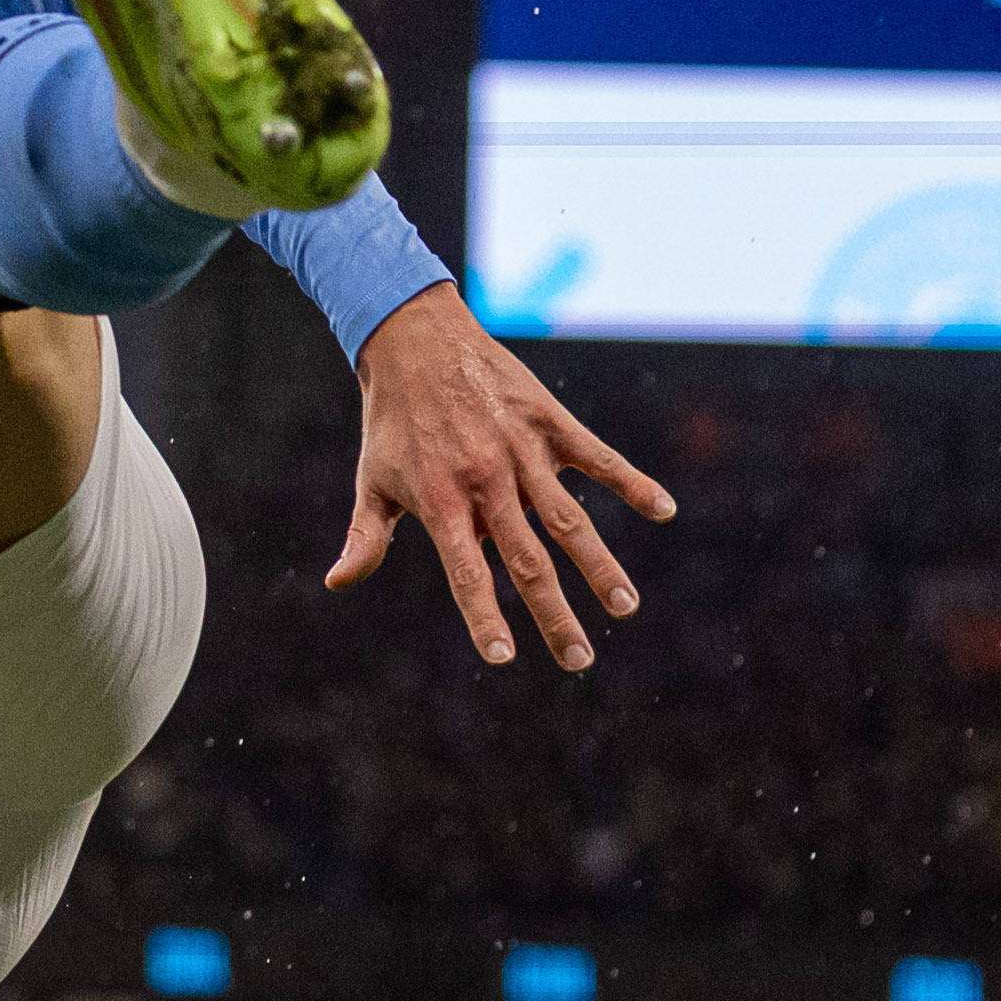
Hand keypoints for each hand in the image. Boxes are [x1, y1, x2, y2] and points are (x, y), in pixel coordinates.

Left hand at [327, 284, 675, 671]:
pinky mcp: (548, 421)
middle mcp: (485, 480)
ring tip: (625, 607)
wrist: (415, 340)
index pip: (467, 572)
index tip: (504, 657)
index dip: (484, 615)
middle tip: (579, 660)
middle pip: (527, 560)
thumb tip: (337, 582)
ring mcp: (521, 450)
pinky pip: (597, 456)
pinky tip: (663, 509)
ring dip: (599, 566)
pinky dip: (631, 482)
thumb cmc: (393, 421)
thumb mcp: (373, 480)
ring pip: (569, 520)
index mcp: (441, 502)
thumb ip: (366, 537)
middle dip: (555, 615)